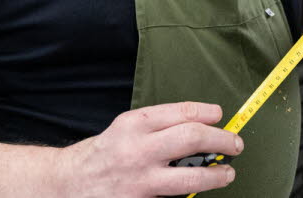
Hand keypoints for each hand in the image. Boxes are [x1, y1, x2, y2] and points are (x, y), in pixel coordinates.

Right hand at [57, 101, 242, 197]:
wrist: (67, 185)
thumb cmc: (103, 154)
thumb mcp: (125, 129)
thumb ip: (159, 126)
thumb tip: (202, 126)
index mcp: (135, 125)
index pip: (182, 113)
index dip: (208, 114)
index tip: (221, 116)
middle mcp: (138, 150)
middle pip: (193, 138)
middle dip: (222, 140)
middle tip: (235, 144)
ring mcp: (140, 181)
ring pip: (191, 178)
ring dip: (216, 175)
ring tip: (227, 173)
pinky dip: (190, 196)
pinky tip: (198, 191)